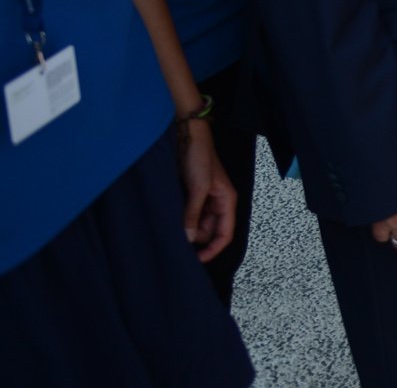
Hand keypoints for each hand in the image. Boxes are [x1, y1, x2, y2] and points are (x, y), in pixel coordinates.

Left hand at [175, 118, 236, 262]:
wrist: (188, 135)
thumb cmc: (199, 157)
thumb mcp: (198, 188)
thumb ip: (194, 214)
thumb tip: (189, 239)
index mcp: (227, 201)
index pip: (225, 234)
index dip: (213, 250)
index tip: (196, 261)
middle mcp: (217, 202)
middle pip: (209, 232)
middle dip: (196, 239)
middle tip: (176, 245)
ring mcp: (203, 199)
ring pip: (197, 224)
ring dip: (186, 229)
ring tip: (170, 233)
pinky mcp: (191, 194)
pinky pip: (188, 214)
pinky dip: (180, 220)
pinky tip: (169, 222)